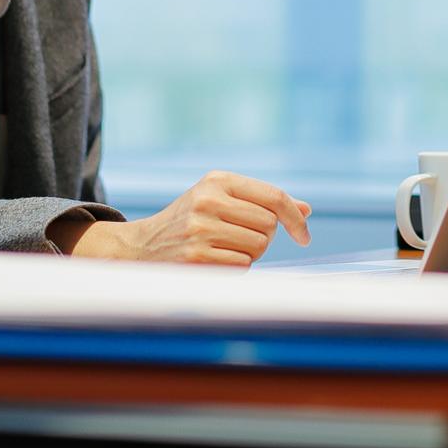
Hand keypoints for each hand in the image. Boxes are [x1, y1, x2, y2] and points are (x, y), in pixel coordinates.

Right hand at [61, 171, 311, 264]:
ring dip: (248, 254)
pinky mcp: (195, 257)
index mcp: (218, 180)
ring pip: (257, 247)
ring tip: (222, 248)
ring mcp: (201, 228)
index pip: (274, 197)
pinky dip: (235, 268)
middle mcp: (209, 200)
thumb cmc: (191, 220)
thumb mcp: (222, 198)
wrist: (140, 248)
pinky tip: (213, 261)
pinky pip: (241, 266)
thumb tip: (307, 209)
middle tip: (237, 238)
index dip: (295, 218)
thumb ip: (263, 202)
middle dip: (263, 237)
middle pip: (269, 226)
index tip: (305, 237)